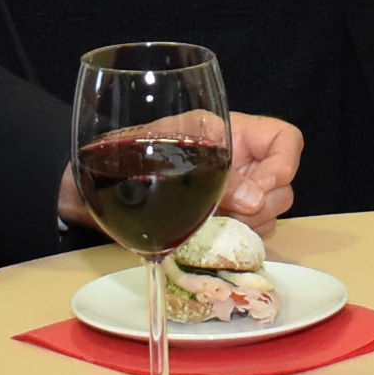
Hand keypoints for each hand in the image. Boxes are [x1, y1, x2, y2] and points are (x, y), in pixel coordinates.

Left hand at [49, 112, 303, 234]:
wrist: (87, 188)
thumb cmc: (122, 155)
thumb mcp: (163, 152)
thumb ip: (210, 172)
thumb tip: (254, 200)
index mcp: (230, 132)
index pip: (285, 139)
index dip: (284, 165)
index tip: (260, 188)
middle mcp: (239, 164)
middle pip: (283, 186)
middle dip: (262, 205)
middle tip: (227, 214)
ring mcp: (231, 196)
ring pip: (269, 215)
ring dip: (247, 226)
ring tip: (209, 224)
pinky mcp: (220, 224)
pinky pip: (248, 236)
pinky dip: (234, 242)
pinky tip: (206, 238)